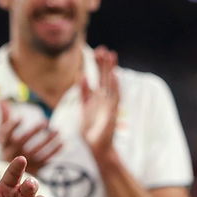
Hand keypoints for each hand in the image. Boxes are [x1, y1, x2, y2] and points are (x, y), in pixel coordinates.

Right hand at [0, 101, 63, 176]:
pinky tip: (62, 143)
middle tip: (45, 122)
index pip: (6, 134)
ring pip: (36, 151)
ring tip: (57, 131)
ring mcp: (24, 162)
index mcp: (4, 143)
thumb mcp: (3, 132)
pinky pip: (45, 160)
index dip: (13, 127)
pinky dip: (54, 152)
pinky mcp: (35, 168)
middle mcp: (12, 154)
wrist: (11, 171)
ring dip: (48, 141)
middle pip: (23, 142)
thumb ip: (4, 117)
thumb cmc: (8, 145)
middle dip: (34, 132)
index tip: (21, 118)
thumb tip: (2, 101)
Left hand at [78, 46, 120, 160]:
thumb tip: (82, 77)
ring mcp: (109, 105)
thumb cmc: (91, 131)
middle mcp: (104, 99)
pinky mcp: (112, 112)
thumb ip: (84, 93)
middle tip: (103, 48)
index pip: (99, 77)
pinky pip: (114, 97)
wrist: (97, 148)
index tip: (96, 51)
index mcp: (97, 97)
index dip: (97, 65)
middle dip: (104, 63)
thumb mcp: (84, 108)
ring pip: (111, 83)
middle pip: (105, 77)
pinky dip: (114, 86)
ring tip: (111, 55)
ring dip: (111, 70)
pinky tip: (114, 75)